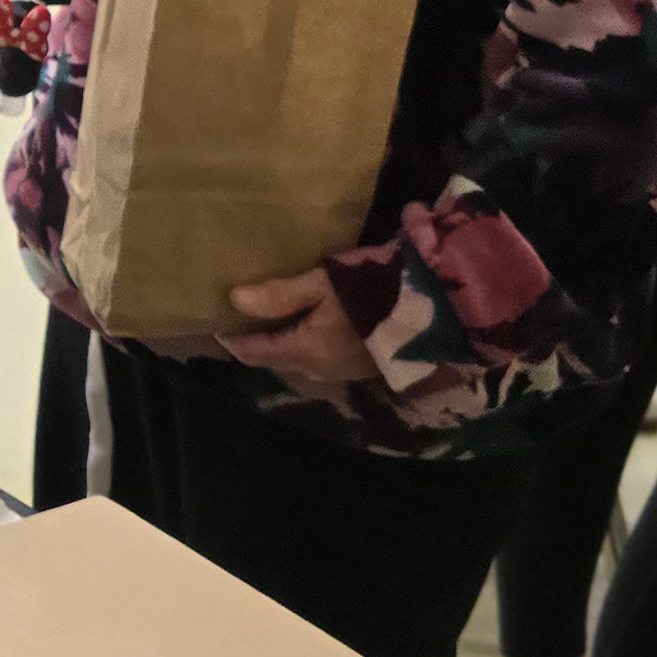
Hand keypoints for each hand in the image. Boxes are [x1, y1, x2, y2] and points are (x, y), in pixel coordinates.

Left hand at [217, 268, 376, 385]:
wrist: (440, 308)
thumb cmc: (376, 289)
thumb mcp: (325, 283)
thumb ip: (280, 295)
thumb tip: (234, 300)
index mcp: (306, 352)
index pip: (254, 352)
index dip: (232, 338)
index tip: (216, 321)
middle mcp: (320, 370)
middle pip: (276, 356)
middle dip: (258, 338)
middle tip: (242, 313)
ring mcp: (344, 372)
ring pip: (301, 358)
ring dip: (286, 339)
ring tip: (274, 314)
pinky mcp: (364, 367)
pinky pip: (324, 357)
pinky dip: (310, 341)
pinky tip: (312, 321)